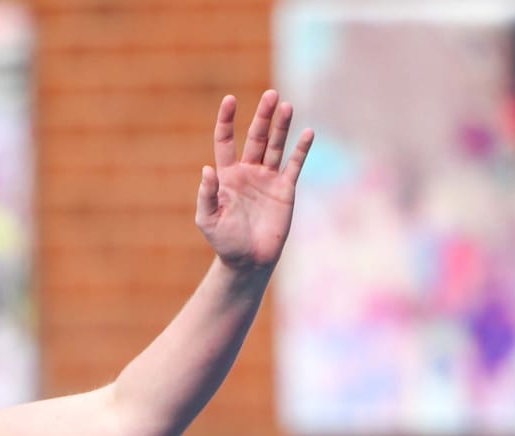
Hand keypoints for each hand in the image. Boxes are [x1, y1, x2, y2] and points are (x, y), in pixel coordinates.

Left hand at [196, 91, 313, 272]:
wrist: (249, 261)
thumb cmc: (225, 242)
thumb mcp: (208, 220)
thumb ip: (207, 195)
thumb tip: (207, 170)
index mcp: (227, 174)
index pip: (226, 140)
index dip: (227, 120)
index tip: (230, 100)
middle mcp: (248, 171)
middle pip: (256, 136)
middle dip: (263, 116)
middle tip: (271, 95)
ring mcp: (268, 179)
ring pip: (276, 146)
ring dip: (281, 126)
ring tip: (287, 106)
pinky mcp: (285, 190)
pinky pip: (294, 165)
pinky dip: (301, 149)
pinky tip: (307, 132)